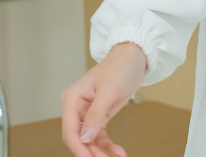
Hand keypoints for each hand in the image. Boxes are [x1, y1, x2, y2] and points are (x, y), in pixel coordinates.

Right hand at [61, 42, 147, 156]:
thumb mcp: (108, 91)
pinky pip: (100, 135)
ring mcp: (87, 113)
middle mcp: (76, 107)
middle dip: (89, 151)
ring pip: (89, 140)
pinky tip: (118, 152)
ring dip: (99, 151)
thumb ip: (96, 115)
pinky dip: (107, 145)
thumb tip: (84, 138)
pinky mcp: (99, 116)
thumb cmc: (120, 67)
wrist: (135, 57)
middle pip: (78, 137)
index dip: (78, 146)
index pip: (70, 129)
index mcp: (72, 99)